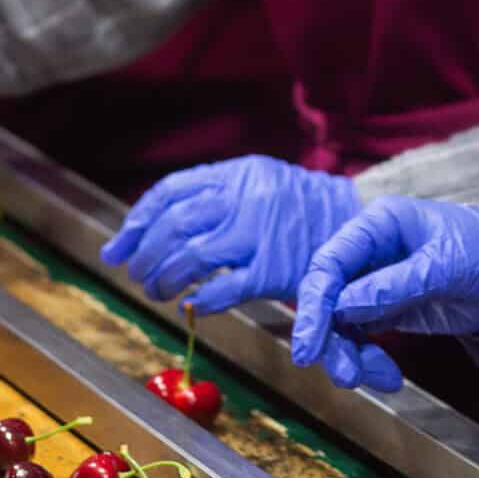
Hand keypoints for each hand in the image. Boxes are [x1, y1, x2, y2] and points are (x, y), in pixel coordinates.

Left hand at [99, 155, 361, 313]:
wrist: (360, 221)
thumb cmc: (301, 208)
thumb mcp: (260, 182)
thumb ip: (215, 196)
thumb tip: (152, 228)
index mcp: (238, 173)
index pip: (170, 191)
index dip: (137, 222)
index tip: (118, 247)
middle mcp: (247, 199)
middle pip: (174, 225)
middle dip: (144, 254)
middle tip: (135, 274)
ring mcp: (262, 235)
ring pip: (192, 258)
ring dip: (163, 279)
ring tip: (154, 291)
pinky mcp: (276, 270)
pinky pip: (224, 288)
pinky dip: (199, 300)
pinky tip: (190, 305)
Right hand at [287, 196, 478, 391]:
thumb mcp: (442, 266)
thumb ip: (392, 286)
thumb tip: (342, 307)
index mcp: (377, 225)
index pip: (329, 263)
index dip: (314, 305)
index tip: (310, 345)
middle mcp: (368, 252)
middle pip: (328, 298)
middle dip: (332, 339)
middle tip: (344, 375)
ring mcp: (374, 283)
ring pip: (341, 324)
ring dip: (351, 356)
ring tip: (376, 378)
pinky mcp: (386, 309)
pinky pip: (362, 339)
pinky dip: (369, 361)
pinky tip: (388, 377)